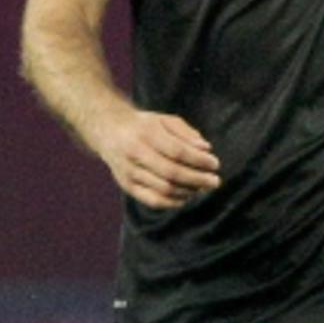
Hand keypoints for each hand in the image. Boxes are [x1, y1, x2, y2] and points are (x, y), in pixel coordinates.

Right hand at [86, 106, 221, 208]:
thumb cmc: (145, 126)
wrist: (108, 130)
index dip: (199, 160)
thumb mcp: (165, 120)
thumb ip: (187, 133)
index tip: (215, 164)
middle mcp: (134, 153)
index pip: (178, 151)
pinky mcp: (126, 185)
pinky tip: (187, 197)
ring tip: (202, 187)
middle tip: (215, 181)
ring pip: (164, 188)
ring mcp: (129, 171)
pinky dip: (173, 202)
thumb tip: (206, 149)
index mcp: (146, 133)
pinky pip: (153, 200)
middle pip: (172, 173)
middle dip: (198, 179)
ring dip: (188, 191)